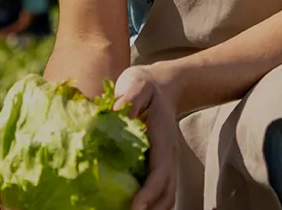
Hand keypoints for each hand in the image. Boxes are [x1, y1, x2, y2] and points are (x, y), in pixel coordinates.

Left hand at [113, 66, 179, 209]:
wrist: (164, 86)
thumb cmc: (146, 86)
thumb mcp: (137, 84)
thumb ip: (128, 99)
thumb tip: (113, 115)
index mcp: (163, 140)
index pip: (159, 173)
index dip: (148, 193)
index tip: (135, 208)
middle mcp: (168, 157)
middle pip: (166, 193)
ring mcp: (166, 163)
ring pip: (166, 196)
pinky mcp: (159, 166)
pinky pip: (160, 192)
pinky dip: (150, 205)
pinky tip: (132, 208)